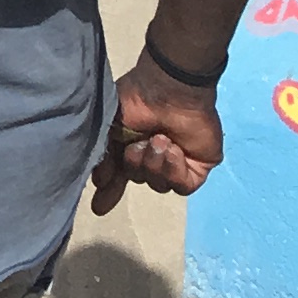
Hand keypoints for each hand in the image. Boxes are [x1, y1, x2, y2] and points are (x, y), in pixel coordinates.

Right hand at [90, 62, 225, 210]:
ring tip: (159, 141)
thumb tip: (100, 182)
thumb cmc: (137, 100)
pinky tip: (173, 150)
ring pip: (160, 184)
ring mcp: (178, 161)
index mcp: (132, 143)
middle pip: (140, 179)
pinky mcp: (198, 167)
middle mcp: (154, 154)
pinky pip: (182, 185)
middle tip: (136, 146)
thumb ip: (106, 156)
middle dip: (135, 166)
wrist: (171, 89)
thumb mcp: (110, 126)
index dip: (111, 191)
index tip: (98, 208)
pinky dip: (174, 171)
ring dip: (155, 165)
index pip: (120, 174)